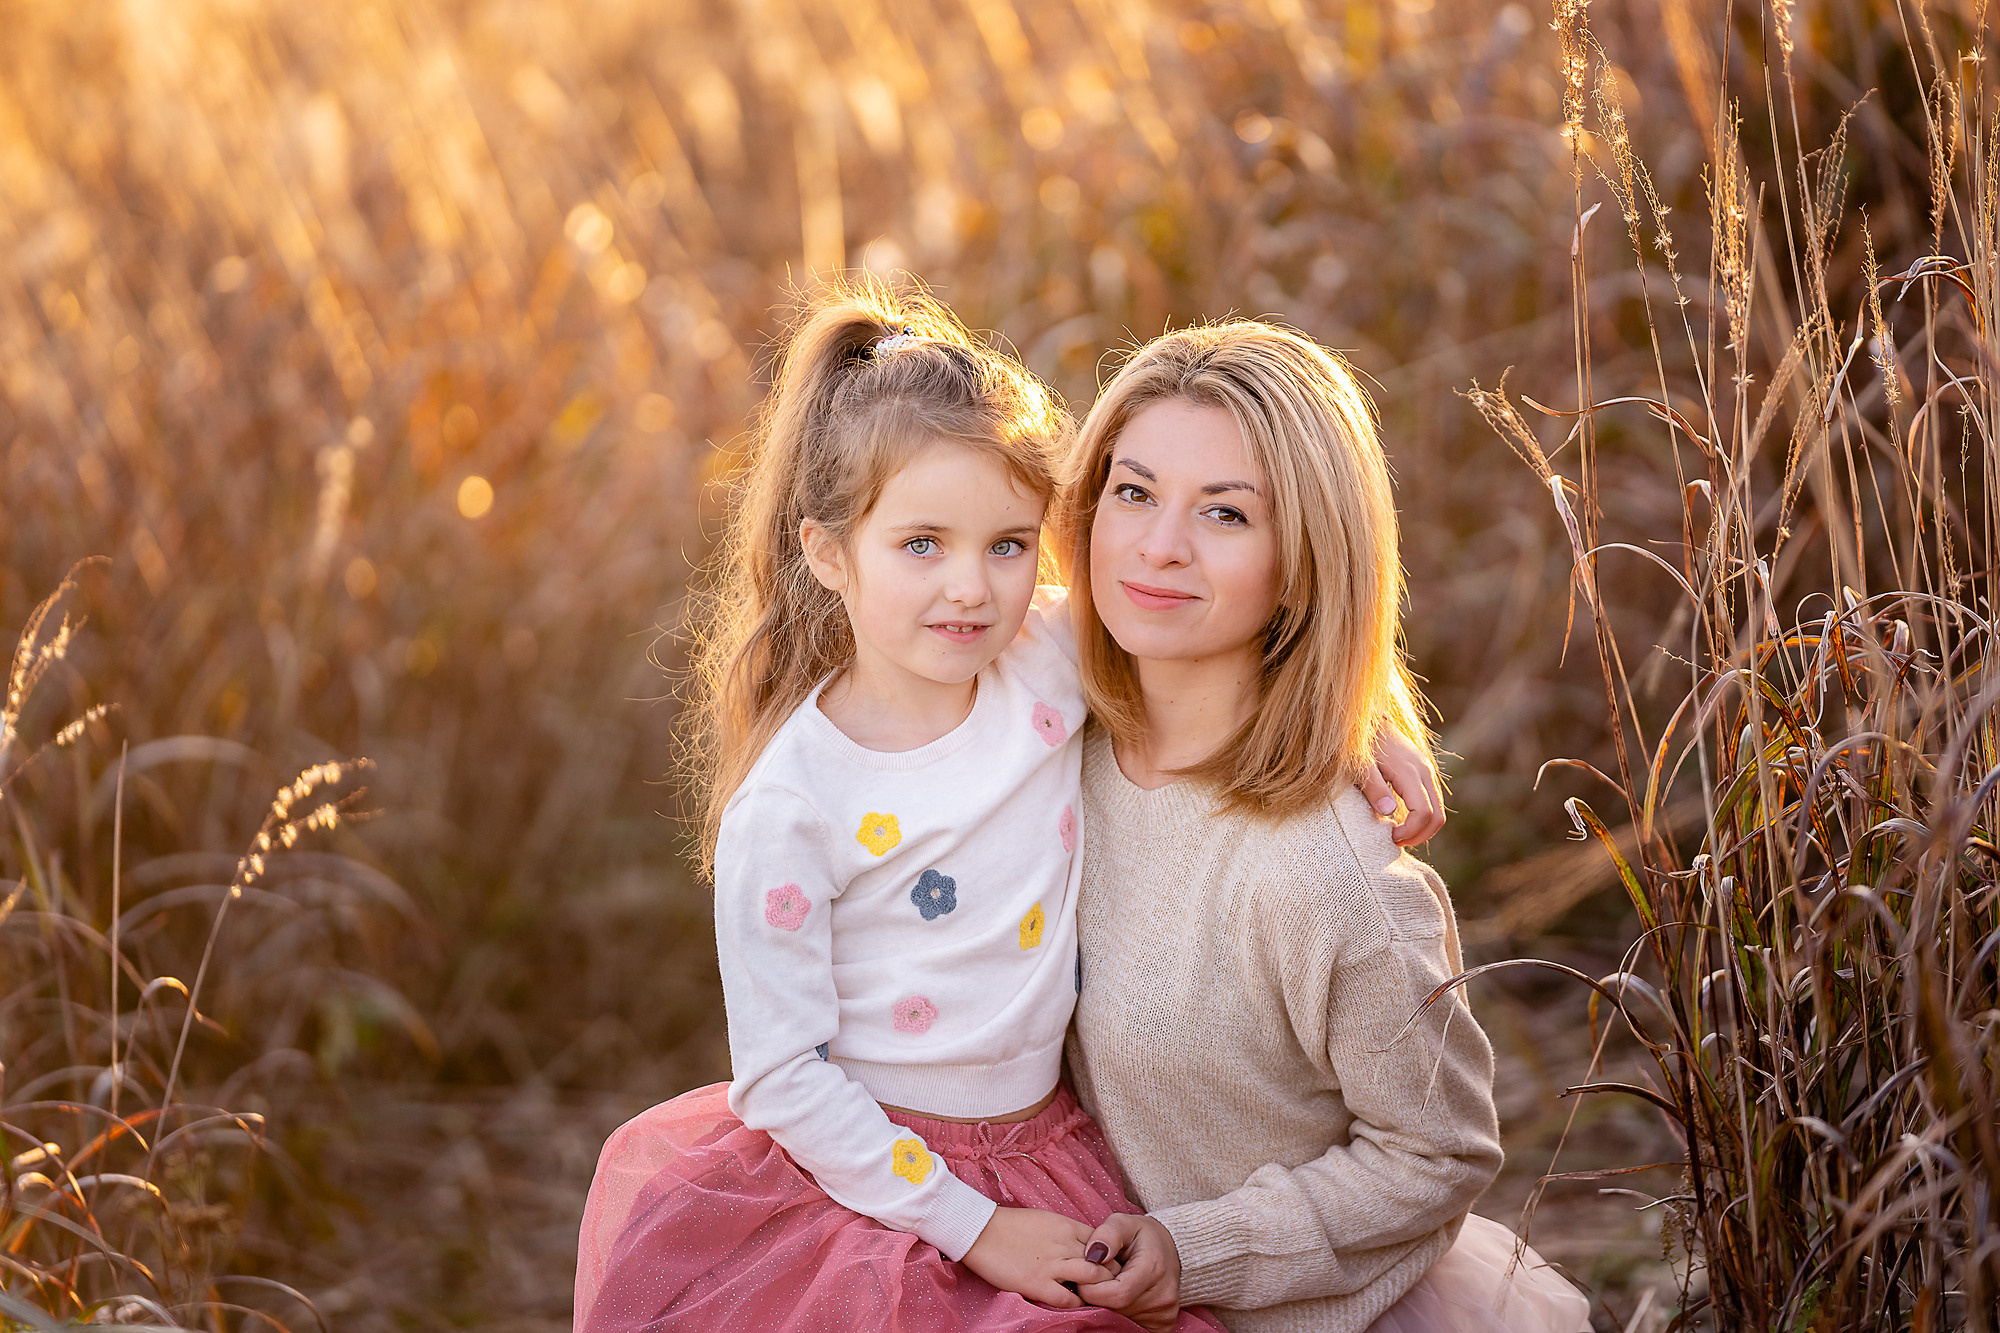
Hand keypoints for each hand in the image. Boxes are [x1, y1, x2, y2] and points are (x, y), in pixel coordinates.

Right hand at [962, 1206, 1115, 1309]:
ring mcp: (1052, 1264)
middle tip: (1108, 1285)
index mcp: (1066, 1226)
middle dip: (1110, 1274)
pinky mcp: (1037, 1283)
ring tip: (1094, 1295)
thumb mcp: (1044, 1219)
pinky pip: (1068, 1298)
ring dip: (1097, 1289)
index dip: (1108, 1255)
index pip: (1103, 1240)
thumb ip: (1064, 1232)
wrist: (980, 1230)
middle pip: (1104, 1261)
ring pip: (1092, 1278)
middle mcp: (1065, 1244)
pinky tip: (1075, 1303)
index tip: (1106, 1265)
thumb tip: (1077, 1245)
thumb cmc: (1008, 1224)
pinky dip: (1076, 1303)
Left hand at [1075, 1212, 1181, 1331]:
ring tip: (1112, 1284)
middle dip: (1097, 1296)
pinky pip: (1131, 1326)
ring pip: (1120, 1320)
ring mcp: (1165, 1314)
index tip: (1087, 1274)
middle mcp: (1163, 1296)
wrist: (1172, 1249)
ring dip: (1108, 1305)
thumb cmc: (1142, 1236)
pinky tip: (1123, 1297)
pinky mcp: (1163, 1325)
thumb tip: (1093, 1255)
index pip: (1115, 1294)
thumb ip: (1107, 1235)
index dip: (1092, 1287)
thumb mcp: (1123, 1223)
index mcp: (1153, 1269)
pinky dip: (1120, 1314)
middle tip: (1098, 1278)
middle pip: (1115, 1309)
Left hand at [1360, 728, 1445, 845]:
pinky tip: (1402, 822)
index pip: (1424, 813)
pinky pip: (1433, 802)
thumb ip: (1373, 787)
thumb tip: (1388, 812)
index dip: (1410, 832)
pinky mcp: (1424, 771)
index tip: (1390, 837)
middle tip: (1395, 842)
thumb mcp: (1359, 766)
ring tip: (1398, 835)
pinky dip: (1423, 818)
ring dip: (1423, 829)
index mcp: (1409, 772)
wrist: (1367, 719)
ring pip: (1439, 811)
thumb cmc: (1358, 744)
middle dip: (1420, 836)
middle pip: (1438, 816)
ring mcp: (1427, 771)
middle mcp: (1424, 771)